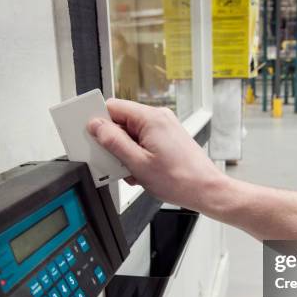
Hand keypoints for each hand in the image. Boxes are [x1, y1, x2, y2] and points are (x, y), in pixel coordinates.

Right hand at [87, 99, 226, 212]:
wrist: (206, 190)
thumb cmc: (180, 179)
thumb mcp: (137, 163)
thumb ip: (113, 142)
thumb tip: (96, 126)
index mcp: (150, 118)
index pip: (113, 107)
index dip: (99, 122)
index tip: (91, 137)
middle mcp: (159, 118)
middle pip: (122, 121)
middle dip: (114, 143)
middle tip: (114, 162)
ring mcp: (165, 128)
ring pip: (132, 134)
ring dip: (126, 153)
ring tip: (133, 172)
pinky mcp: (168, 139)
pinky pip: (144, 142)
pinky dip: (138, 156)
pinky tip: (141, 173)